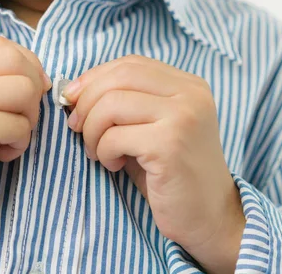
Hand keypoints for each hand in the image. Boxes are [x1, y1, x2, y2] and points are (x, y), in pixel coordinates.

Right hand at [0, 36, 49, 230]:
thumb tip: (39, 75)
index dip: (25, 65)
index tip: (28, 93)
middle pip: (15, 58)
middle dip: (33, 88)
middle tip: (23, 118)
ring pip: (24, 88)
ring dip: (28, 118)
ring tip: (9, 139)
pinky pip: (19, 124)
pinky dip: (19, 143)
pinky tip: (0, 155)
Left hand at [63, 55, 244, 273]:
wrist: (208, 217)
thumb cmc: (170, 173)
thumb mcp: (150, 127)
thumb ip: (124, 102)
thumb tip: (74, 90)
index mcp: (188, 85)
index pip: (130, 64)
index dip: (94, 78)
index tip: (73, 100)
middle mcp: (190, 94)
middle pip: (119, 78)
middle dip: (87, 102)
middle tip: (77, 127)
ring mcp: (183, 117)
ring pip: (111, 104)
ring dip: (92, 130)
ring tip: (98, 151)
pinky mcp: (170, 144)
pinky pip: (114, 136)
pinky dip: (103, 151)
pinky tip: (115, 165)